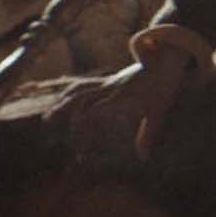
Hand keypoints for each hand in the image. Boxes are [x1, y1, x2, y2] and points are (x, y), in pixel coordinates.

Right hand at [47, 45, 193, 166]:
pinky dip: (72, 93)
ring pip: (80, 89)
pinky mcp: (109, 81)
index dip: (83, 126)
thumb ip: (149, 133)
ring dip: (63, 102)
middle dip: (63, 109)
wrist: (168, 59)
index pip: (93, 111)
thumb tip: (143, 157)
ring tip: (48, 117)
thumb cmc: (164, 85)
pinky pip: (86, 85)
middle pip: (80, 97)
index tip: (79, 145)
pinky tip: (64, 102)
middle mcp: (110, 88)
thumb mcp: (159, 110)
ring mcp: (108, 82)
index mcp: (119, 96)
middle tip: (47, 122)